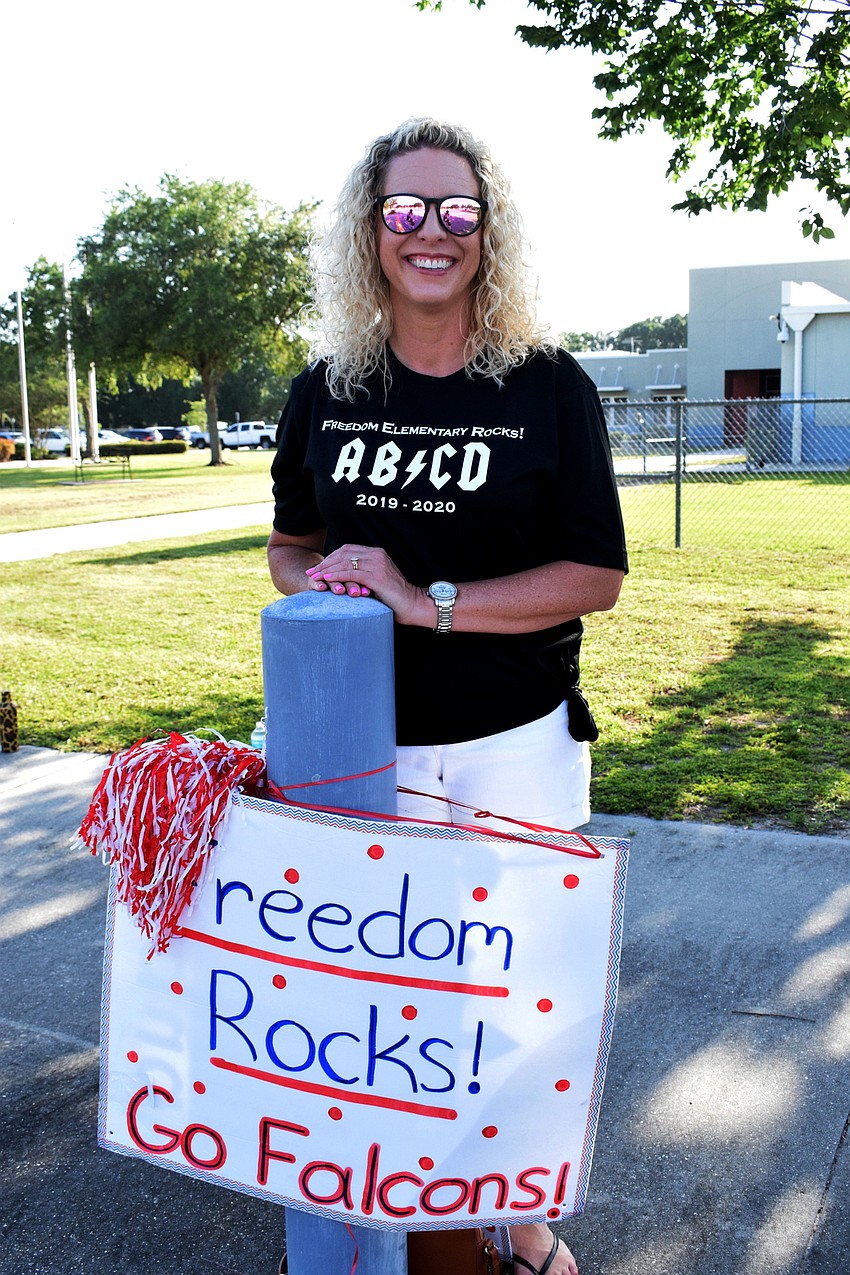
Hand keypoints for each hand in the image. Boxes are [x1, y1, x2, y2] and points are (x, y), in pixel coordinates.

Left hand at [304, 544, 428, 625]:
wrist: (413, 605)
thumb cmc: (395, 597)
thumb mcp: (377, 581)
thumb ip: (363, 575)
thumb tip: (344, 577)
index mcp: (377, 553)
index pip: (348, 550)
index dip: (331, 557)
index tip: (318, 567)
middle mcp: (377, 555)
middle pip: (344, 554)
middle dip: (325, 562)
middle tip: (311, 572)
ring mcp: (377, 564)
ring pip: (345, 562)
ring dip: (327, 569)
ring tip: (314, 576)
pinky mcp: (377, 576)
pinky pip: (352, 573)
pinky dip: (337, 575)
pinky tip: (327, 579)